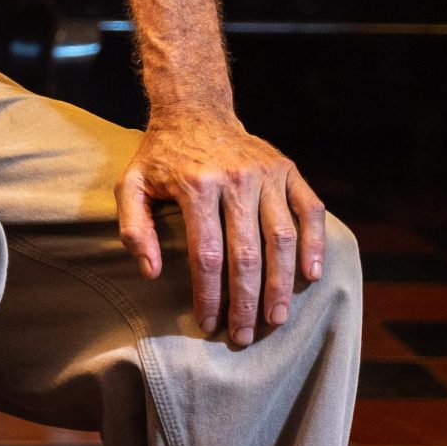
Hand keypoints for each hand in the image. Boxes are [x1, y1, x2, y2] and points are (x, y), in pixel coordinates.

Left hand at [118, 109, 326, 346]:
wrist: (194, 109)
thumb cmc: (161, 156)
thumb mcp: (131, 184)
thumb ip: (134, 227)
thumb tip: (149, 272)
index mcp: (195, 185)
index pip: (206, 254)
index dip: (209, 294)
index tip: (209, 323)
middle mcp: (235, 179)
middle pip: (247, 254)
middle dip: (246, 301)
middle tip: (245, 335)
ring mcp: (267, 174)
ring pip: (282, 238)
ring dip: (282, 284)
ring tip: (277, 319)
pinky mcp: (288, 170)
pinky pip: (310, 211)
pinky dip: (315, 244)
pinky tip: (312, 276)